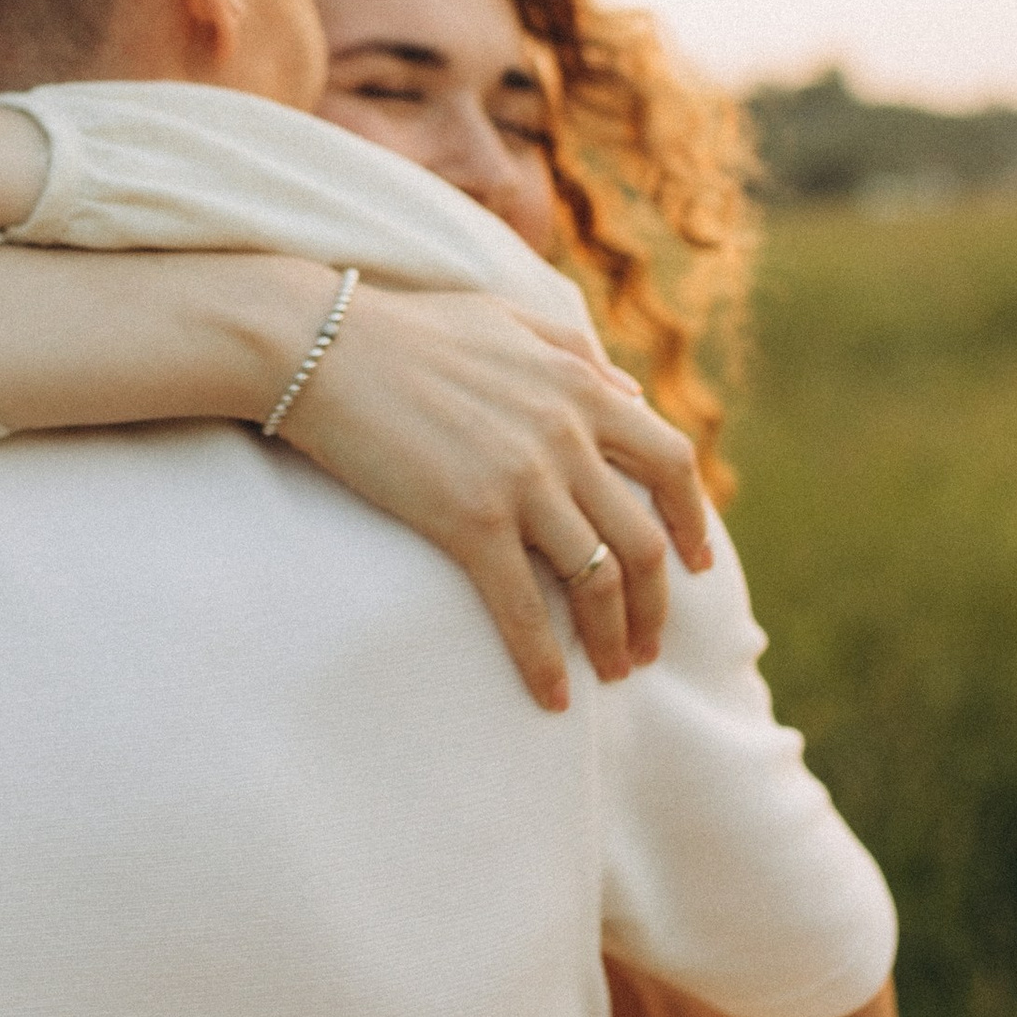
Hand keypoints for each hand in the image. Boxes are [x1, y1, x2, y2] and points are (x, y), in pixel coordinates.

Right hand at [275, 287, 710, 709]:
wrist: (319, 345)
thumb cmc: (405, 330)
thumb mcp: (506, 319)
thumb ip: (574, 351)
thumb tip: (629, 390)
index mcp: (580, 386)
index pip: (672, 462)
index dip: (692, 521)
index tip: (697, 563)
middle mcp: (565, 435)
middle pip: (642, 539)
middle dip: (656, 604)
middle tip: (648, 645)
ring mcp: (522, 480)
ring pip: (599, 580)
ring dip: (614, 638)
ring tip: (613, 673)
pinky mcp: (470, 520)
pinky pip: (525, 608)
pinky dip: (544, 661)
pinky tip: (551, 697)